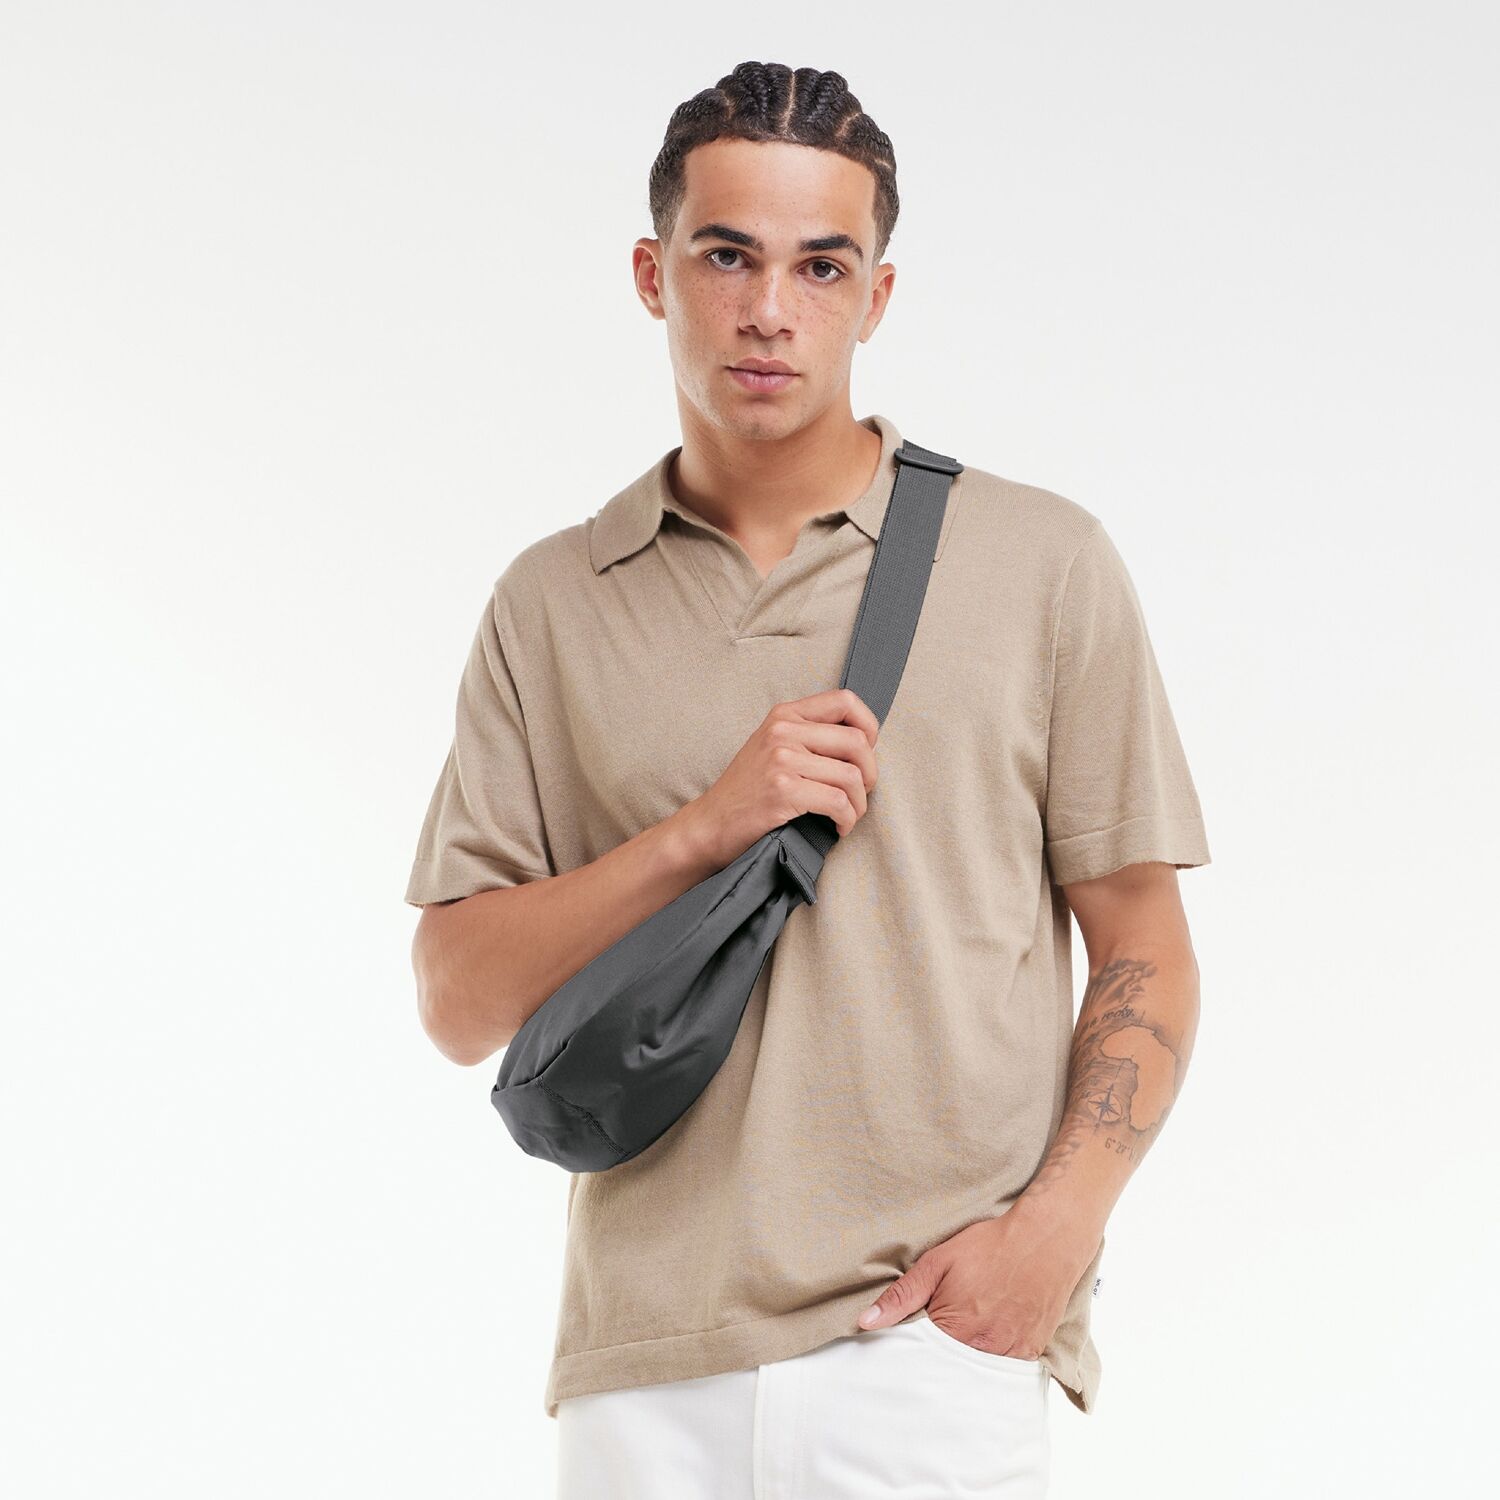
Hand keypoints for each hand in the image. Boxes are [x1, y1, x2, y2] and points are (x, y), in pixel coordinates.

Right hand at [682, 688, 879, 868]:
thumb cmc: (747, 790)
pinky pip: (838, 802)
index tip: (866, 753)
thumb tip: (862, 742)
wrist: (710, 823)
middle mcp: (783, 731)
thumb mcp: (773, 747)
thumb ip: (808, 736)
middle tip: (861, 793)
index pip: (845, 701)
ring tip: (849, 815)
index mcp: (784, 714)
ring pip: (851, 776)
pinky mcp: (783, 790)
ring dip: (859, 803)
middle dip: (870, 773)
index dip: (868, 727)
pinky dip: (848, 819)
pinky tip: (839, 827)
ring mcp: (782, 759)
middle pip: (856, 742)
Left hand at [855, 1205, 1102, 1360]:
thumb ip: (902, 1295)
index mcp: (954, 1329)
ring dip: (965, 1356)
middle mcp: (983, 1348)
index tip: (911, 1336)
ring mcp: (1009, 1354)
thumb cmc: (990, 1246)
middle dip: (938, 1356)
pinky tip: (990, 1333)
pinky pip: (1003, 1368)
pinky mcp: (1030, 1353)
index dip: (912, 1347)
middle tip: (942, 1326)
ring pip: (975, 1371)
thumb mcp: (938, 1262)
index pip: (920, 1357)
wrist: (1046, 1240)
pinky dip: (991, 1356)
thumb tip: (865, 1322)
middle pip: (948, 1368)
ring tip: (968, 1326)